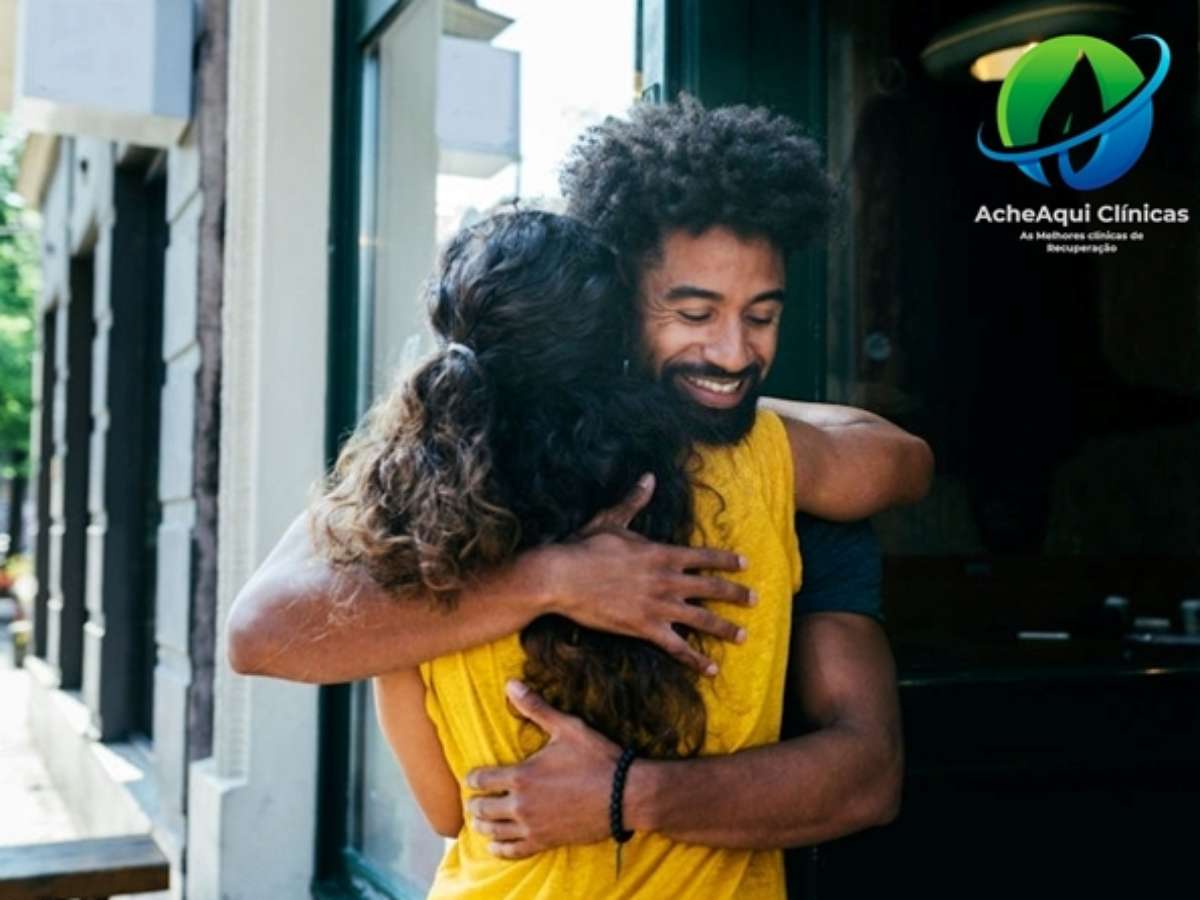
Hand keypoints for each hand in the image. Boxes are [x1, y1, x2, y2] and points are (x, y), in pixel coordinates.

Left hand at [465, 681, 621, 857]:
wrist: (626, 795)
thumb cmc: (597, 758)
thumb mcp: (567, 727)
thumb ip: (536, 707)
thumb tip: (510, 684)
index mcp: (521, 775)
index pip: (481, 779)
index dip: (473, 778)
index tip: (472, 777)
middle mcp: (521, 804)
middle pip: (482, 808)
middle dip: (475, 803)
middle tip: (474, 801)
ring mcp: (533, 826)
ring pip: (494, 831)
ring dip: (482, 826)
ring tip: (479, 822)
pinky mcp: (546, 842)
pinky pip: (513, 852)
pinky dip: (500, 850)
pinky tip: (496, 847)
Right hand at [540, 473, 754, 675]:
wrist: (562, 577)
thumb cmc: (584, 547)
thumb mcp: (612, 520)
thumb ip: (635, 501)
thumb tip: (648, 477)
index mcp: (662, 553)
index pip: (704, 556)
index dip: (727, 560)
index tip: (745, 564)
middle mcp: (668, 580)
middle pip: (712, 588)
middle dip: (736, 594)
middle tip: (755, 599)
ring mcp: (659, 606)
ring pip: (702, 619)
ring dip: (725, 628)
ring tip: (742, 635)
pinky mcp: (645, 628)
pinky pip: (677, 647)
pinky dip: (695, 659)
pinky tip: (710, 669)